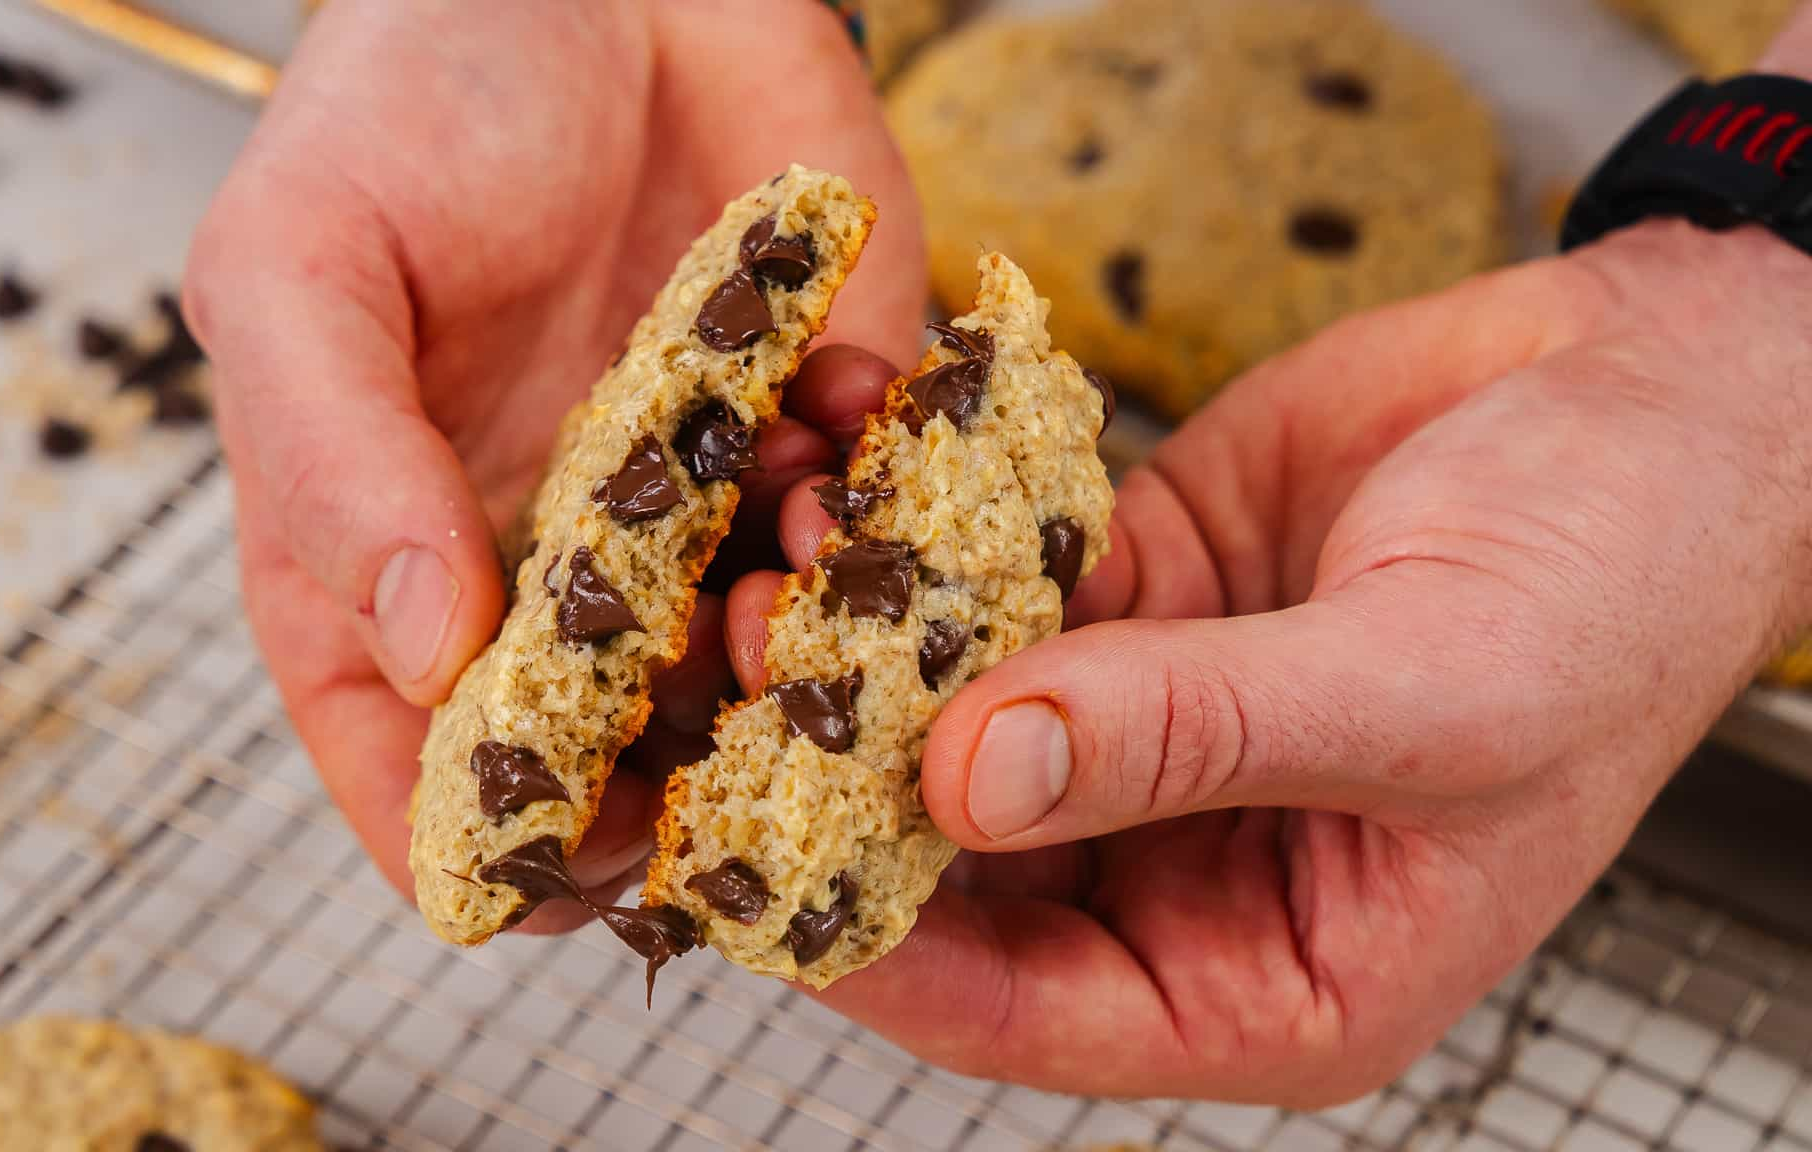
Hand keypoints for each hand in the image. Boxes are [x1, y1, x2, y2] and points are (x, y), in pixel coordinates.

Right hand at [184, 0, 925, 905]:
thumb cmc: (412, 96)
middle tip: (726, 747)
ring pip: (764, 678)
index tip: (565, 875)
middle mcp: (555, 565)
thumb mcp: (303, 263)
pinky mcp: (823, 435)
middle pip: (615, 761)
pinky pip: (878, 543)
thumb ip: (332, 460)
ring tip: (792, 574)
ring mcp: (698, 510)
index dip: (489, 845)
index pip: (424, 766)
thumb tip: (417, 651)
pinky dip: (886, 532)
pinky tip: (847, 446)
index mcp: (398, 557)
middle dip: (676, 779)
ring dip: (796, 664)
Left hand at [744, 219, 1811, 1102]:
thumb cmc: (1616, 586)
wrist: (1659, 398)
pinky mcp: (1123, 600)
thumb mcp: (1426, 693)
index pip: (1025, 1007)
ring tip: (780, 537)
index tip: (751, 852)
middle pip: (952, 858)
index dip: (876, 944)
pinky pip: (981, 586)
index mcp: (1271, 976)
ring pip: (944, 711)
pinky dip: (908, 533)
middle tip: (738, 655)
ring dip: (852, 632)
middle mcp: (1182, 869)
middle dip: (830, 764)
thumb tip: (965, 779)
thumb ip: (1192, 736)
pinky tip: (843, 468)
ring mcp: (1140, 728)